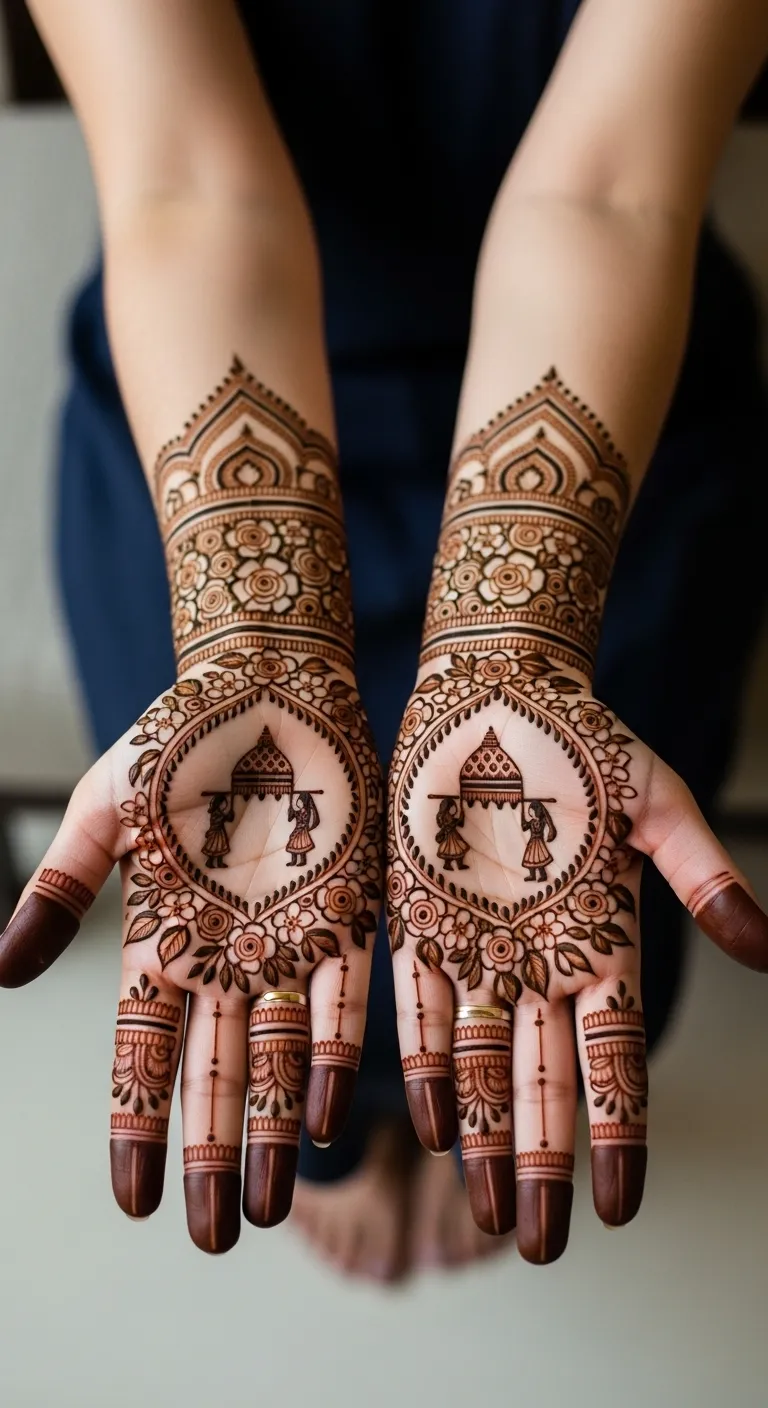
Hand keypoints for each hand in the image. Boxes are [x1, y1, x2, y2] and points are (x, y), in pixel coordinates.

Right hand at [0, 645, 381, 1253]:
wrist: (268, 680)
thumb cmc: (177, 735)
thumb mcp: (108, 809)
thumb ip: (63, 887)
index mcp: (161, 936)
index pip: (142, 1052)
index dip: (136, 1124)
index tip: (133, 1197)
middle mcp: (226, 955)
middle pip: (215, 1070)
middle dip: (211, 1152)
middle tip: (211, 1236)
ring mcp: (288, 936)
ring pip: (279, 1051)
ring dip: (270, 1126)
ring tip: (270, 1202)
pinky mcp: (350, 908)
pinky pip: (346, 994)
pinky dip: (335, 1053)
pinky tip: (326, 1113)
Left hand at [388, 646, 767, 1262]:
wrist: (493, 689)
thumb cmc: (584, 737)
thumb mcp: (656, 801)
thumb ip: (701, 873)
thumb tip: (766, 947)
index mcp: (604, 942)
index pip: (617, 1059)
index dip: (621, 1132)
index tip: (621, 1206)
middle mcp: (539, 962)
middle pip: (545, 1081)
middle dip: (545, 1161)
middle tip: (544, 1242)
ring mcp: (476, 946)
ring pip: (480, 1061)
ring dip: (485, 1135)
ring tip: (491, 1207)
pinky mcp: (416, 919)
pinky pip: (416, 1004)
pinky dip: (423, 1062)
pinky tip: (431, 1119)